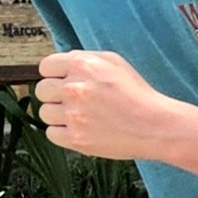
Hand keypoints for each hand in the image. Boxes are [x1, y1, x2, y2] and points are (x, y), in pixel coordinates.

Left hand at [33, 50, 177, 159]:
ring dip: (58, 115)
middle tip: (74, 101)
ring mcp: (73, 115)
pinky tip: (79, 129)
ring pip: (44, 113)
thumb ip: (85, 59)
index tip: (63, 81)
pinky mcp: (75, 138)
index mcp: (83, 65)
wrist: (155, 125)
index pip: (45, 67)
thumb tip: (62, 65)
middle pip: (41, 90)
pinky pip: (51, 134)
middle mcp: (74, 88)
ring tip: (80, 116)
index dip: (54, 74)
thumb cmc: (137, 93)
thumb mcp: (115, 62)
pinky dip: (62, 133)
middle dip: (55, 95)